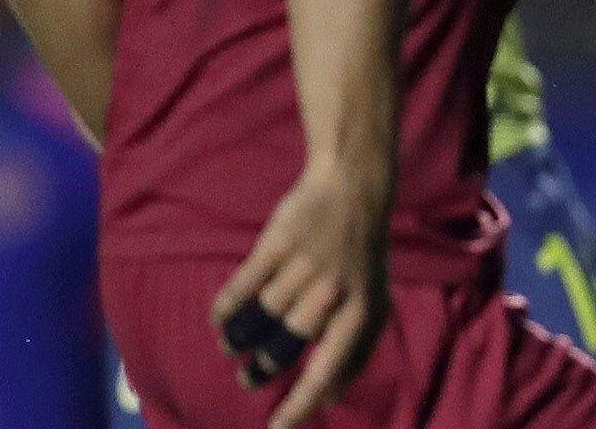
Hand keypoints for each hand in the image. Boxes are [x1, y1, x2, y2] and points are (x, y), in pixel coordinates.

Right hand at [212, 162, 388, 428]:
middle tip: (249, 377)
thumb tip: (329, 399)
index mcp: (359, 310)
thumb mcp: (373, 302)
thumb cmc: (360, 259)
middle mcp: (332, 292)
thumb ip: (356, 351)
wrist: (353, 192)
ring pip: (258, 319)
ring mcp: (305, 266)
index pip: (327, 368)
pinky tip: (222, 316)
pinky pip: (241, 287)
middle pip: (282, 347)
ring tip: (233, 342)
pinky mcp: (278, 243)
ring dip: (238, 337)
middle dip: (259, 370)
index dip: (300, 403)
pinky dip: (226, 308)